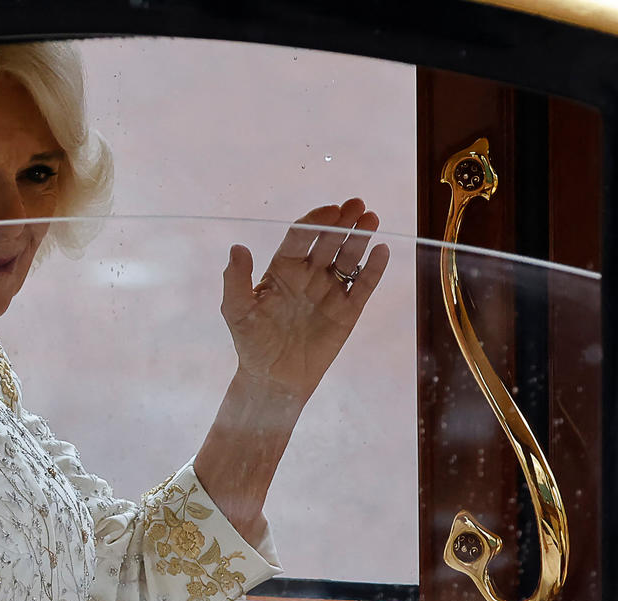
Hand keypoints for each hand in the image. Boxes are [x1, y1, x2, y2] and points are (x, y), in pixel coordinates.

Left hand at [220, 197, 389, 401]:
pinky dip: (374, 268)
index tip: (330, 211)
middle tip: (357, 204)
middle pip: (328, 241)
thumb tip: (237, 247)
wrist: (274, 379)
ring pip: (348, 258)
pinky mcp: (347, 311)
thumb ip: (235, 279)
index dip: (316, 222)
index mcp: (283, 268)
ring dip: (360, 237)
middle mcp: (308, 274)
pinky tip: (381, 250)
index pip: (301, 237)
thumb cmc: (252, 343)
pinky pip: (363, 285)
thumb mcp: (236, 310)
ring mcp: (329, 291)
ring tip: (372, 219)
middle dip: (343, 222)